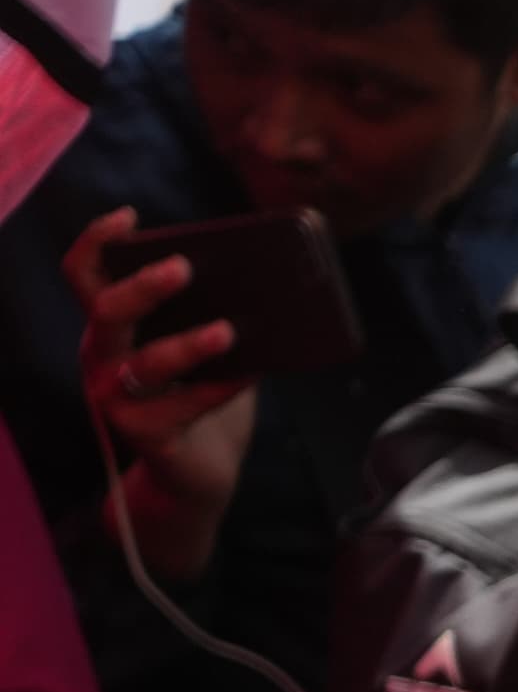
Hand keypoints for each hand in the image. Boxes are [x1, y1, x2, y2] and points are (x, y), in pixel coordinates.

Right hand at [66, 208, 255, 582]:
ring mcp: (117, 398)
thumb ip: (211, 312)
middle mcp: (102, 358)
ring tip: (227, 330)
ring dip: (186, 344)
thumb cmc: (200, 400)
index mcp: (112, 329)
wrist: (199, 474)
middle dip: (142, 286)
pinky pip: (185, 406)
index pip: (84, 276)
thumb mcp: (204, 349)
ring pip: (142, 363)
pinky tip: (251, 375)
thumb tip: (260, 274)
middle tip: (184, 268)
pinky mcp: (146, 433)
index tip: (128, 218)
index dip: (95, 242)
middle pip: (106, 311)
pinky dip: (221, 388)